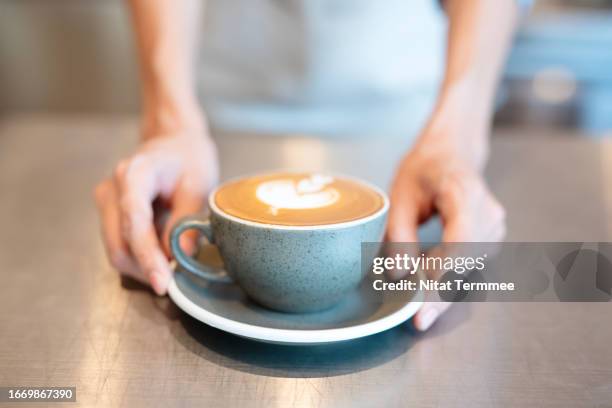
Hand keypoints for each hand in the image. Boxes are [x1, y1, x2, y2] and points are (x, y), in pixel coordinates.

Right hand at [94, 130, 217, 294]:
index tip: (163, 282)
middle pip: (118, 244)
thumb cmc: (189, 158)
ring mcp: (106, 201)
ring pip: (116, 250)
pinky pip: (119, 244)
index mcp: (133, 175)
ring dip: (142, 267)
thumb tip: (182, 258)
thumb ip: (188, 221)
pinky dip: (139, 258)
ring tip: (172, 269)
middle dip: (145, 269)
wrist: (175, 142)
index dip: (148, 257)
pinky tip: (161, 257)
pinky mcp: (109, 212)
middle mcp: (111, 189)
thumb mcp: (199, 185)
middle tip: (173, 283)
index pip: (134, 224)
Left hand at [387, 104, 505, 330]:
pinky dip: (449, 276)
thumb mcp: (399, 195)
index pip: (459, 242)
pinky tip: (429, 271)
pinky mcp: (493, 237)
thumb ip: (399, 235)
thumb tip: (400, 277)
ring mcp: (495, 225)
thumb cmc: (424, 169)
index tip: (422, 306)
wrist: (452, 153)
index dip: (442, 277)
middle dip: (441, 294)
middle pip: (467, 263)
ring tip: (417, 289)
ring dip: (443, 286)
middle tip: (417, 320)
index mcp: (463, 192)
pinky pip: (470, 265)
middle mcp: (488, 211)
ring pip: (470, 269)